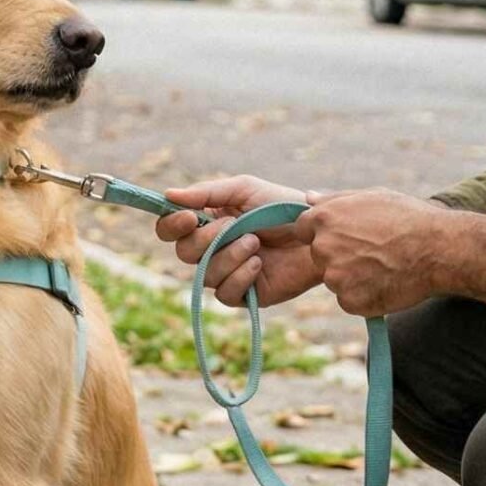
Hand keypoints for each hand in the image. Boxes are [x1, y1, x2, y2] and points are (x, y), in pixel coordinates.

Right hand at [156, 176, 321, 307]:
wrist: (317, 234)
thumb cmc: (282, 207)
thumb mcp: (244, 190)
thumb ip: (206, 192)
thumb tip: (167, 195)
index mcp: (206, 221)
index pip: (170, 229)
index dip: (172, 225)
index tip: (190, 217)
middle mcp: (211, 248)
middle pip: (183, 252)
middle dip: (207, 239)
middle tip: (235, 226)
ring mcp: (227, 273)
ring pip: (204, 274)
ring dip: (229, 256)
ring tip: (256, 243)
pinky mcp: (244, 295)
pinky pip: (224, 294)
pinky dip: (240, 277)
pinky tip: (259, 265)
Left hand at [300, 188, 447, 317]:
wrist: (439, 249)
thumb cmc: (409, 217)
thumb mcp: (372, 197)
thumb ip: (335, 199)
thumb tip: (308, 199)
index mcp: (324, 218)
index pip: (303, 229)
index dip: (323, 233)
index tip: (346, 236)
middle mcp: (324, 247)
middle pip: (319, 256)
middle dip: (338, 255)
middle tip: (372, 251)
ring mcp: (336, 277)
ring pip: (335, 279)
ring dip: (352, 277)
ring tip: (383, 265)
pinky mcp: (350, 301)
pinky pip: (349, 300)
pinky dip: (364, 296)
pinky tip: (386, 282)